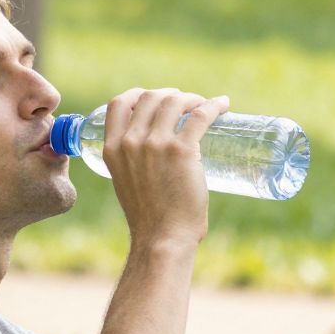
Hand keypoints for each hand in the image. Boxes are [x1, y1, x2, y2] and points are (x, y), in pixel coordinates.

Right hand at [101, 87, 228, 249]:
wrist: (162, 239)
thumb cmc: (149, 219)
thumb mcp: (126, 183)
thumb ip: (133, 165)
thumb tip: (154, 156)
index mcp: (112, 149)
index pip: (118, 104)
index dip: (137, 94)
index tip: (152, 96)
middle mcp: (130, 141)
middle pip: (150, 98)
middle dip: (169, 95)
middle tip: (185, 103)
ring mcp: (156, 144)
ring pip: (175, 102)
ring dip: (191, 98)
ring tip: (203, 105)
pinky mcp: (182, 150)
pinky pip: (200, 115)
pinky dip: (214, 106)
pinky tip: (223, 105)